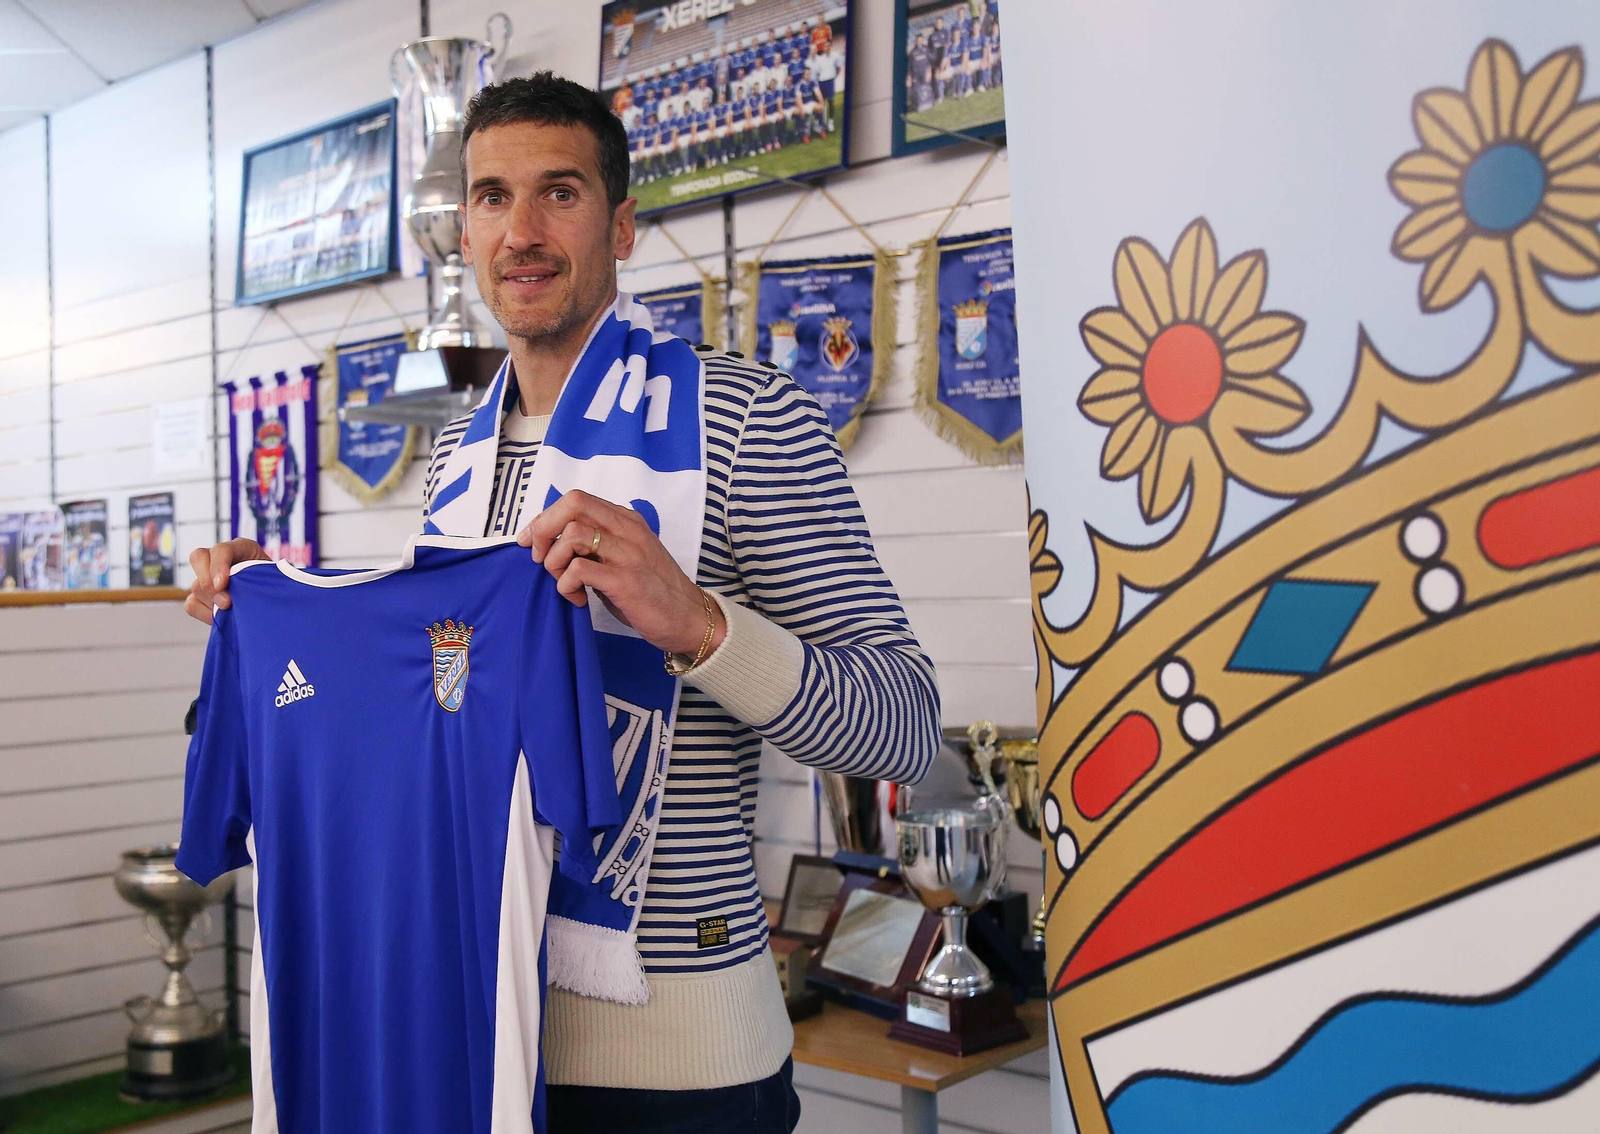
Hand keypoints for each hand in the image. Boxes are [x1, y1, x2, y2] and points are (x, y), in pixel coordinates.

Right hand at [184, 539, 270, 625]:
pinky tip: (220, 618)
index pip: (222, 549)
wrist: (276, 603)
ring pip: (195, 584)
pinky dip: (203, 613)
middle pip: (199, 558)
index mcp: (242, 548)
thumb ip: (263, 579)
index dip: (219, 565)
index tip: (223, 584)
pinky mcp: (201, 596)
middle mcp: (221, 558)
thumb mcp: (276, 579)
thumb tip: (252, 590)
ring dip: (211, 601)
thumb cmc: (279, 588)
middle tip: (226, 603)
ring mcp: (208, 576)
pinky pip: (191, 604)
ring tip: (231, 611)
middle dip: (209, 583)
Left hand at [518, 490, 726, 657]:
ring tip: (563, 582)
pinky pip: (578, 570)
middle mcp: (628, 530)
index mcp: (626, 520)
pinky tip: (578, 599)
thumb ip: (596, 543)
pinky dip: (566, 585)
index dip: (545, 517)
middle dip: (543, 529)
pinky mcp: (625, 580)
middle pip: (572, 505)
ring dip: (555, 562)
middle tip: (540, 558)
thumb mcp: (624, 556)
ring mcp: (628, 553)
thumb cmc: (652, 591)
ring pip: (572, 535)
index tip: (531, 540)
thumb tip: (551, 541)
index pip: (576, 499)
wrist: (688, 618)